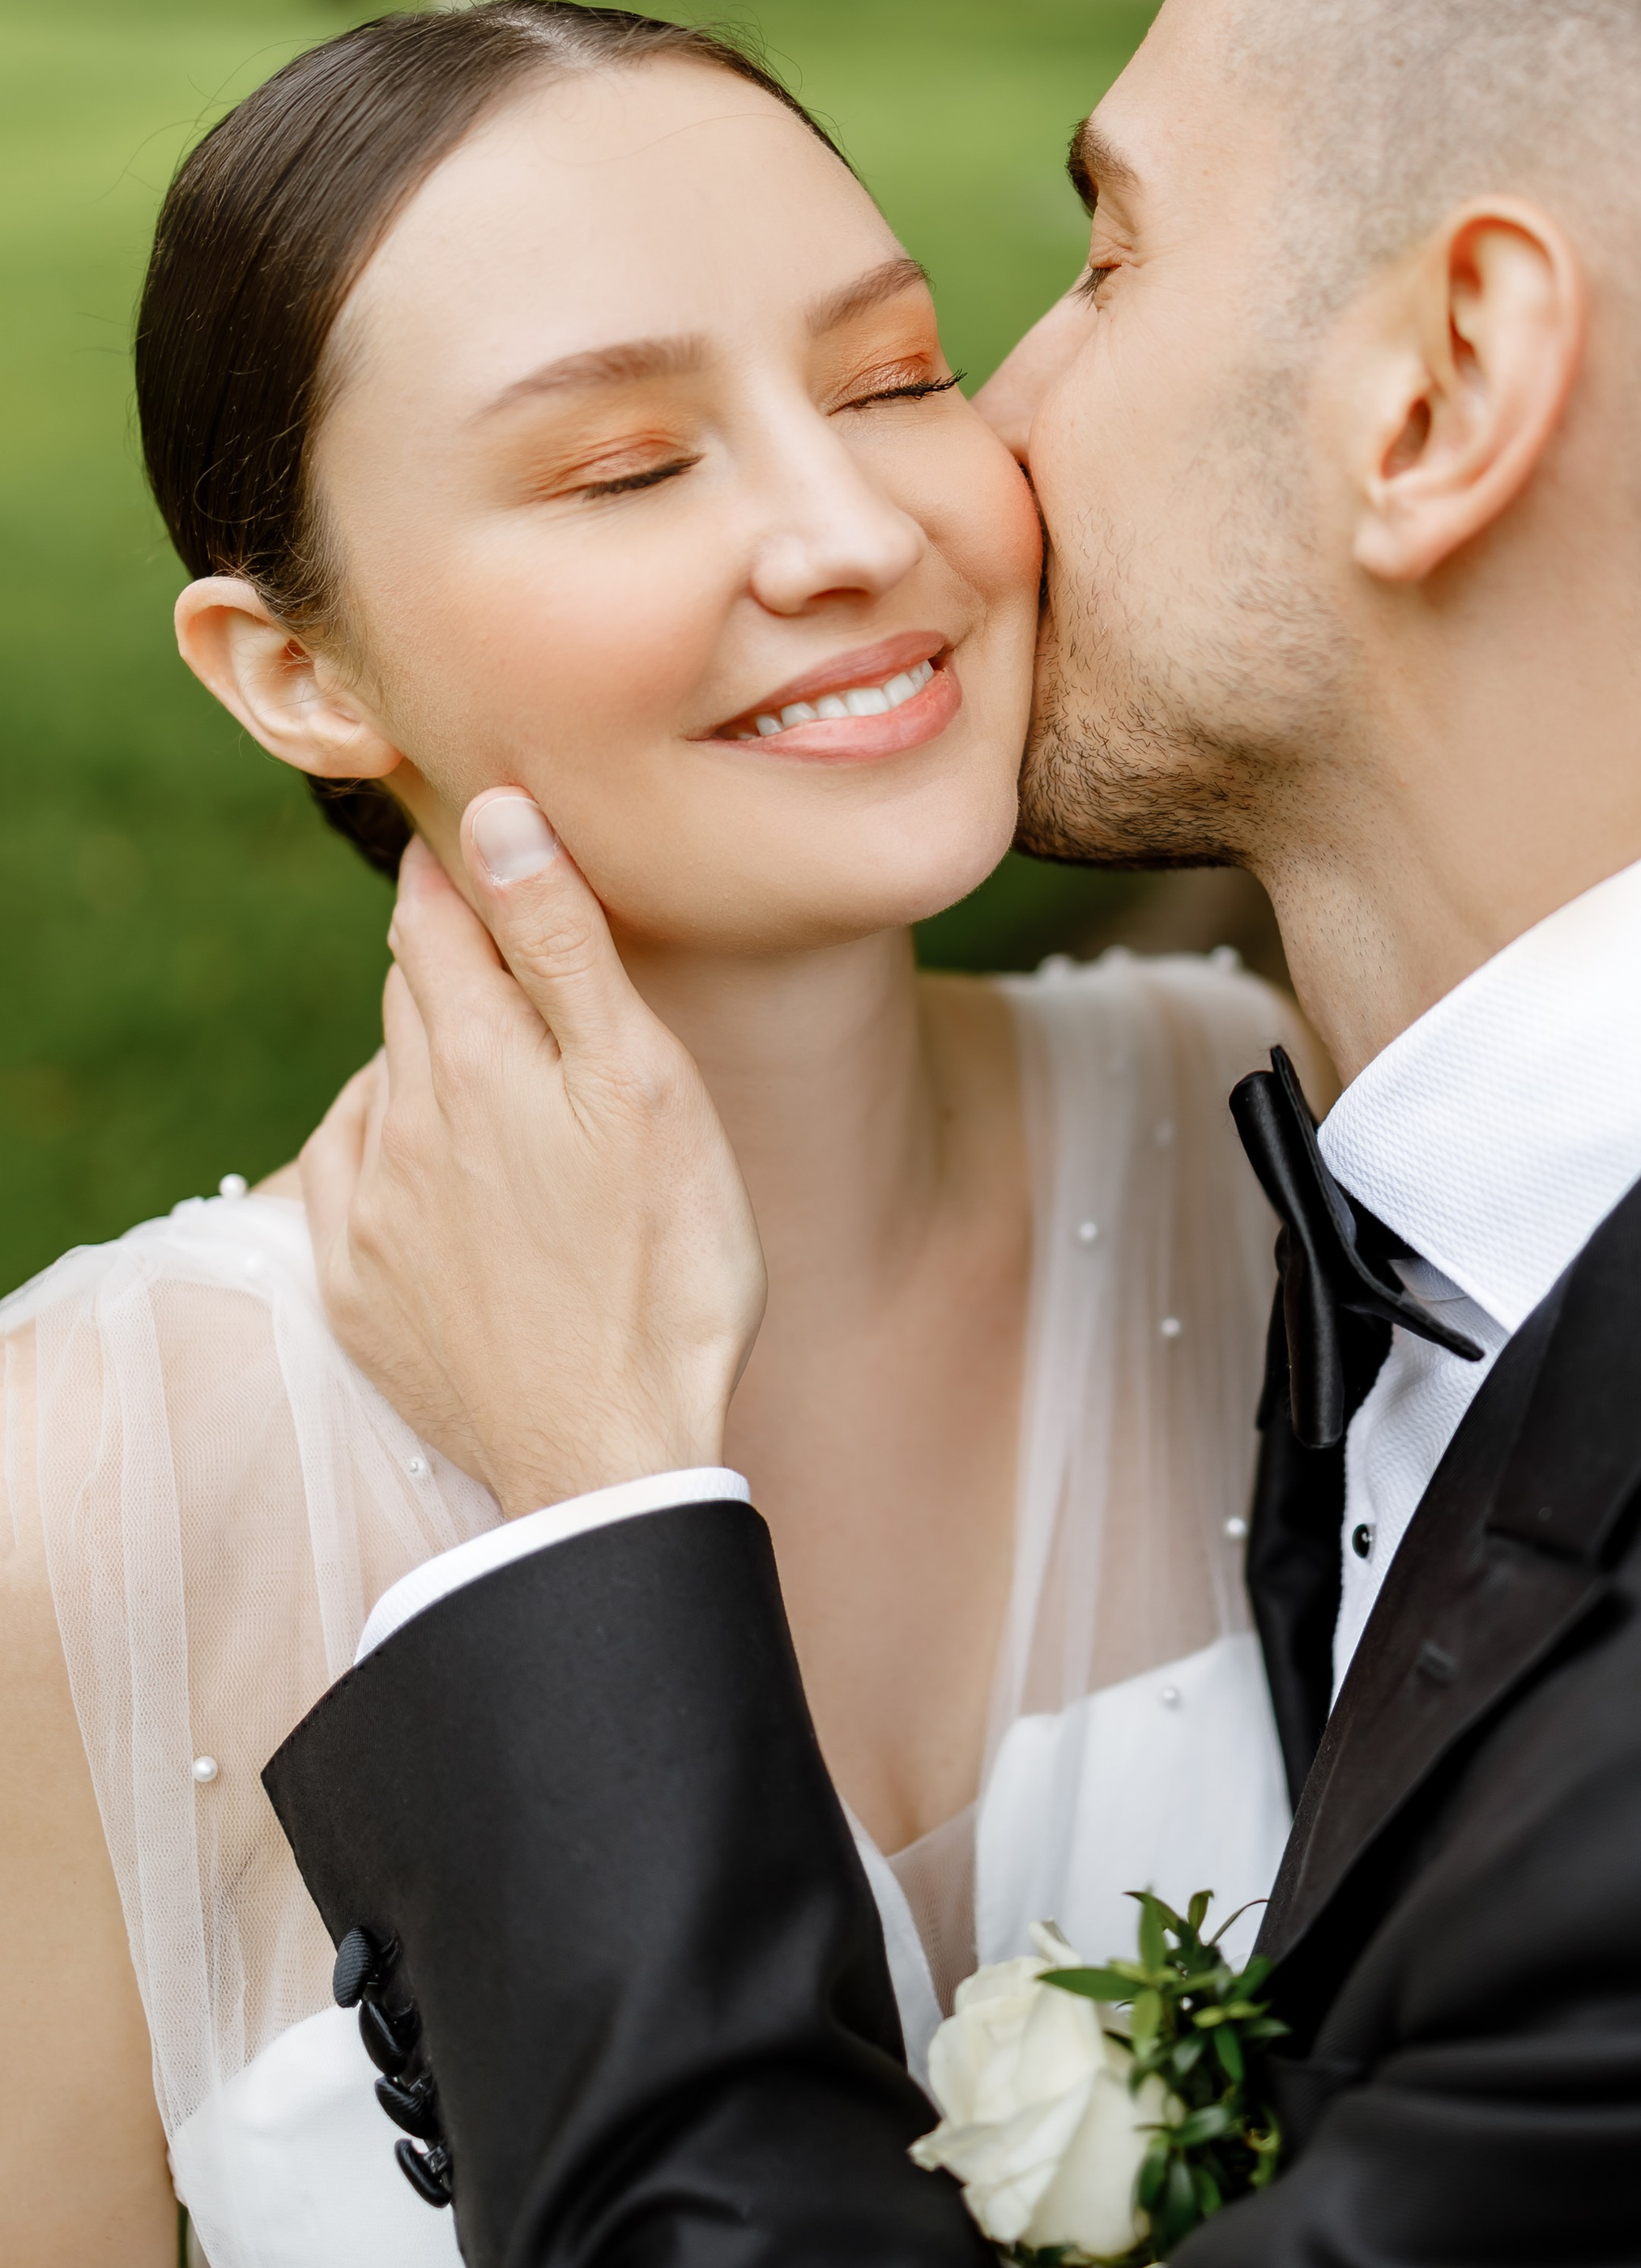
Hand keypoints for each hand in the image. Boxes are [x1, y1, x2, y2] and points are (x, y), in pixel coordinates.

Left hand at [300, 798, 765, 1519]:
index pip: (436, 917)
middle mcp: (402, 1117)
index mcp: (475, 1055)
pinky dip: (385, 1139)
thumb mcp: (641, 1084)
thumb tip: (496, 814)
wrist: (608, 1453)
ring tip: (484, 1048)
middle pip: (411, 992)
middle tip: (492, 927)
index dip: (457, 867)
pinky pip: (350, 1175)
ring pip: (384, 1079)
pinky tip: (424, 1152)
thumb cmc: (664, 1265)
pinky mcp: (358, 1289)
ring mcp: (371, 1209)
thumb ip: (561, 945)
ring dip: (425, 1046)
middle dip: (447, 950)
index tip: (474, 832)